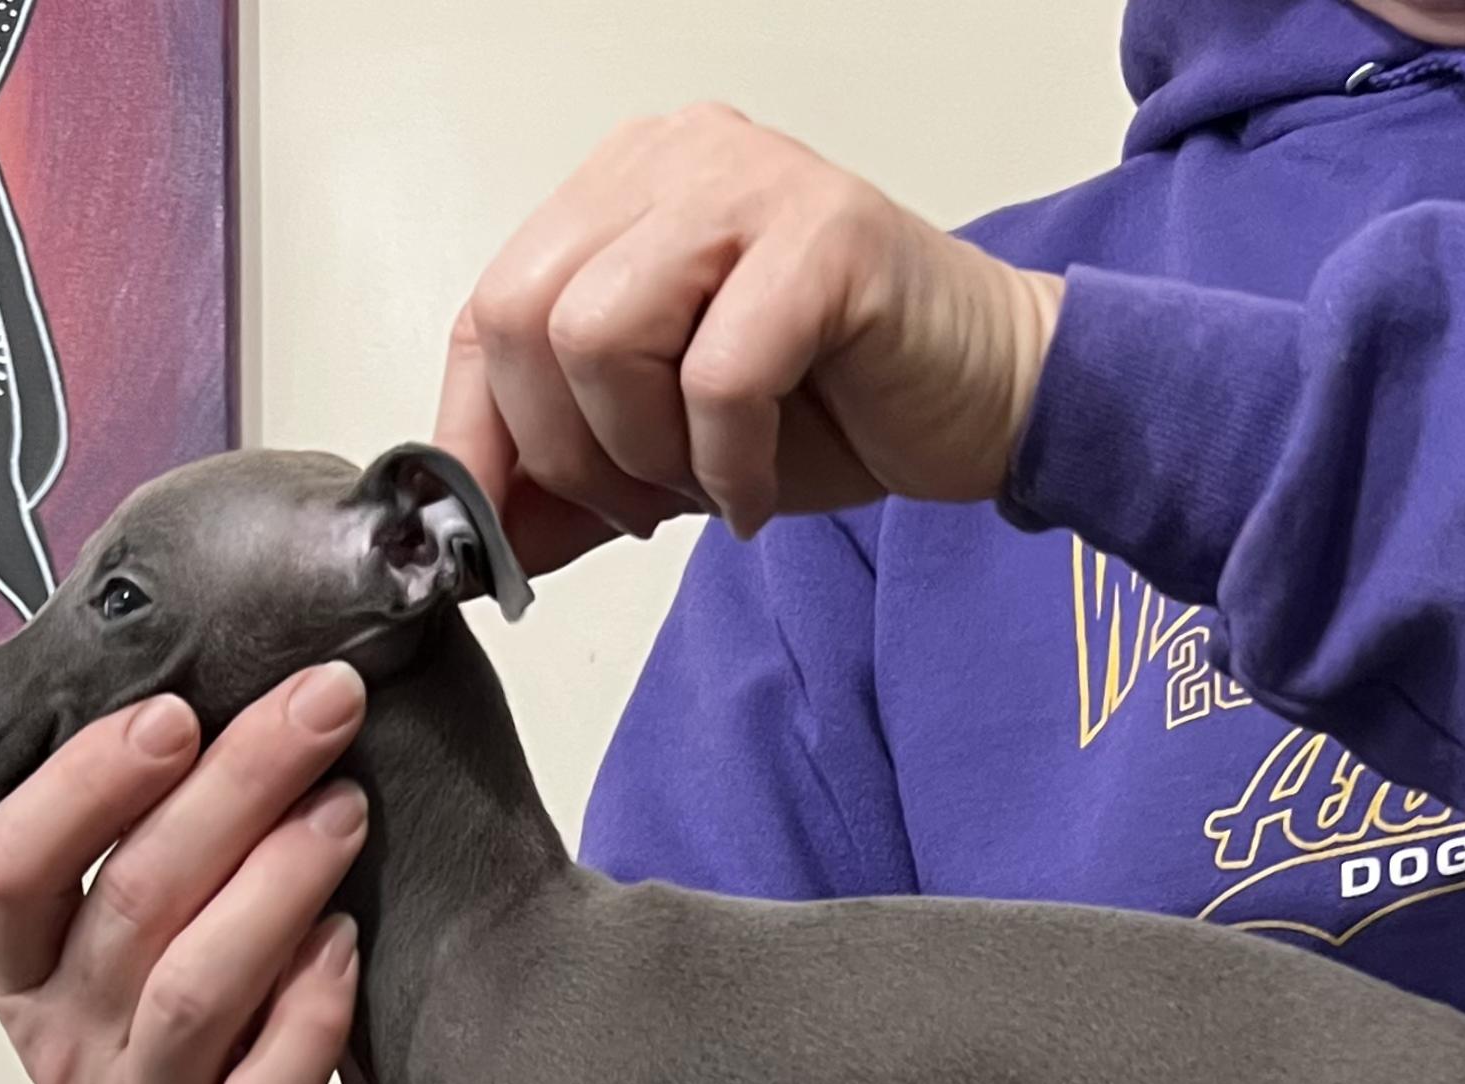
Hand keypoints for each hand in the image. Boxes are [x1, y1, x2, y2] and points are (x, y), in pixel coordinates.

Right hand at [0, 664, 376, 1083]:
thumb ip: (152, 852)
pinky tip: (350, 944)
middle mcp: (69, 1043)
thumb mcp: (130, 965)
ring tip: (347, 808)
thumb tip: (241, 687)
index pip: (6, 868)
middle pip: (131, 902)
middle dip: (230, 789)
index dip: (83, 784)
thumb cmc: (192, 1061)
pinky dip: (308, 1013)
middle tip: (321, 706)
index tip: (173, 708)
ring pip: (192, 991)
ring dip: (276, 885)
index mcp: (28, 974)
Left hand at [436, 102, 1062, 574]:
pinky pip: (717, 374)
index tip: (490, 531)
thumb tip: (472, 540)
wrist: (992, 398)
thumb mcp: (668, 453)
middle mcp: (673, 161)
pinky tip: (760, 490)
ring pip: (599, 335)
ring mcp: (748, 183)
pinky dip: (728, 463)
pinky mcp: (825, 234)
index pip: (486, 307)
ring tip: (710, 482)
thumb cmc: (840, 403)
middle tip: (640, 506)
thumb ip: (568, 483)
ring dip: (645, 452)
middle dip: (566, 452)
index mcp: (620, 193)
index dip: (476, 433)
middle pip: (524, 315)